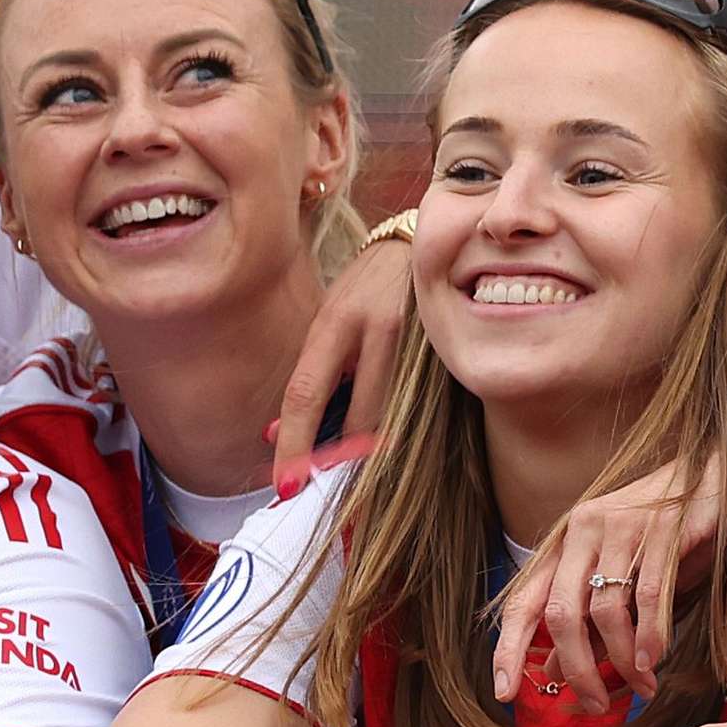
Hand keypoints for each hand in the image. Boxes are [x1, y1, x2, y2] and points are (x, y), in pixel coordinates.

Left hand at [271, 235, 413, 494]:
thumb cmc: (371, 285)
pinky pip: (421, 403)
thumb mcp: (332, 318)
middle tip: (323, 483)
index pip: (306, 394)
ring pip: (394, 415)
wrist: (431, 241)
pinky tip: (389, 437)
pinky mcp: (451, 347)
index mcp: (338, 320)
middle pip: (358, 416)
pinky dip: (400, 427)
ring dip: (371, 447)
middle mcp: (380, 329)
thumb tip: (276, 433)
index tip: (284, 484)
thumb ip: (313, 372)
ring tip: (356, 462)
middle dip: (339, 458)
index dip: (293, 444)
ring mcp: (422, 338)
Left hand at [495, 457, 725, 708]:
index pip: (525, 600)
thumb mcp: (622, 574)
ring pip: (607, 610)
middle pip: (563, 614)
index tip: (504, 694)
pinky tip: (655, 660)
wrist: (718, 475)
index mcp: (566, 540)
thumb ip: (588, 618)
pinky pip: (649, 594)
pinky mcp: (662, 526)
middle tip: (596, 704)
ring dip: (623, 658)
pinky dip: (650, 634)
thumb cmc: (669, 529)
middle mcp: (585, 529)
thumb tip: (552, 668)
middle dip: (577, 669)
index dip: (508, 648)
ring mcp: (622, 525)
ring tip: (643, 686)